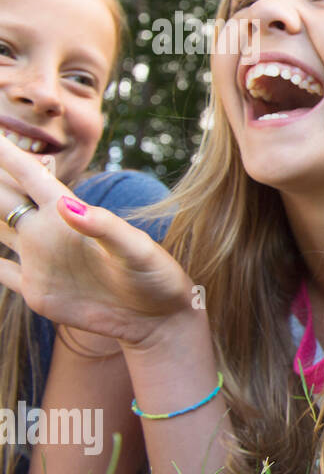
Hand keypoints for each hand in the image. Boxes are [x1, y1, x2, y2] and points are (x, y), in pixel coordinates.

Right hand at [0, 137, 192, 347]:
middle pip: (3, 197)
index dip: (7, 154)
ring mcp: (39, 260)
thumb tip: (66, 206)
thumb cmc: (155, 276)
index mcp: (71, 214)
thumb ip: (104, 227)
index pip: (31, 176)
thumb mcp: (137, 250)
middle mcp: (48, 233)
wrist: (158, 318)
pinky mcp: (36, 290)